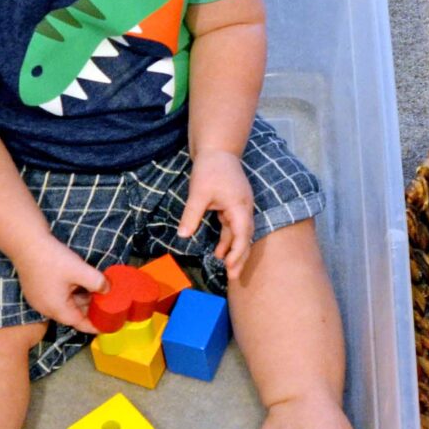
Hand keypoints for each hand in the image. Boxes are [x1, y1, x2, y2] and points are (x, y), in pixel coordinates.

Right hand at [14, 233, 106, 333]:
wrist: (26, 243)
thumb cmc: (51, 258)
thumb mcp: (80, 270)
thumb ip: (98, 282)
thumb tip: (108, 289)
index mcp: (57, 309)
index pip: (80, 324)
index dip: (95, 325)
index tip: (108, 325)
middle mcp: (46, 308)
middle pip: (73, 314)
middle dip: (90, 309)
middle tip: (107, 302)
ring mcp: (40, 300)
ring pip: (66, 304)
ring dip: (81, 299)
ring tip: (97, 290)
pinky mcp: (37, 290)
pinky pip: (58, 296)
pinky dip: (71, 292)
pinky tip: (80, 282)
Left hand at [176, 149, 254, 279]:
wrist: (218, 150)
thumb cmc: (210, 169)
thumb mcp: (198, 193)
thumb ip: (191, 215)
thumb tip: (183, 236)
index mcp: (239, 206)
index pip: (242, 234)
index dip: (237, 252)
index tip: (230, 266)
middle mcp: (244, 209)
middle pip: (245, 238)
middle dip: (240, 257)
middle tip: (233, 277)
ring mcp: (240, 208)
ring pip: (240, 234)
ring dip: (234, 250)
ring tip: (227, 269)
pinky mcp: (233, 206)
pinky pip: (234, 227)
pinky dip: (228, 240)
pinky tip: (220, 251)